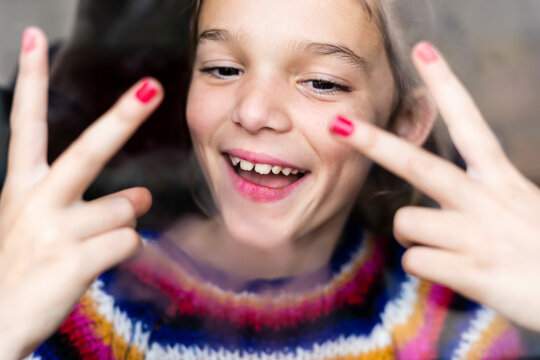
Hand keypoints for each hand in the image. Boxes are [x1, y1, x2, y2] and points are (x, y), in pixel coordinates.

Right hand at [0, 27, 162, 357]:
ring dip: (118, 226)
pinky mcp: (74, 260)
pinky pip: (129, 242)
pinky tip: (91, 266)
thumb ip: (93, 205)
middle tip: (152, 87)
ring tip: (86, 246)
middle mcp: (34, 201)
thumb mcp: (44, 227)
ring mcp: (54, 230)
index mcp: (20, 188)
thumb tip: (143, 195)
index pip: (24, 124)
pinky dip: (121, 252)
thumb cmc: (22, 269)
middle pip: (89, 150)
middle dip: (123, 116)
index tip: (34, 38)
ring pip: (124, 210)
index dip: (30, 79)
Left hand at [330, 42, 539, 331]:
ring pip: (407, 222)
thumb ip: (483, 195)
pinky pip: (415, 261)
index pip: (470, 123)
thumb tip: (437, 202)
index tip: (423, 52)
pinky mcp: (471, 270)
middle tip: (339, 123)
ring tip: (441, 248)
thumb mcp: (521, 207)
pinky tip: (451, 272)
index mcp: (501, 180)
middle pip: (417, 164)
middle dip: (374, 142)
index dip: (446, 85)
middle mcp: (486, 200)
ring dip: (412, 237)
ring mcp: (476, 235)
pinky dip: (424, 268)